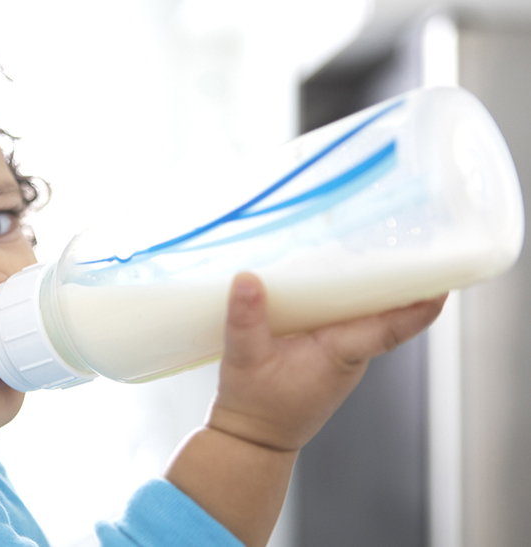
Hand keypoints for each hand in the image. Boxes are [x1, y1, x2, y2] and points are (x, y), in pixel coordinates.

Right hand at [207, 272, 446, 451]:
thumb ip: (245, 319)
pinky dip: (345, 304)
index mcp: (338, 355)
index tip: (441, 287)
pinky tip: (330, 284)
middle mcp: (348, 358)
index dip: (418, 309)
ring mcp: (340, 360)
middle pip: (383, 316)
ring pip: (364, 320)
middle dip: (396, 283)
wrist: (252, 441)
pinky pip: (346, 326)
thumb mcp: (243, 359)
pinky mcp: (326, 359)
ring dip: (369, 291)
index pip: (391, 329)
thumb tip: (247, 279)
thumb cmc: (253, 407)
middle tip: (402, 245)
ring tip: (367, 251)